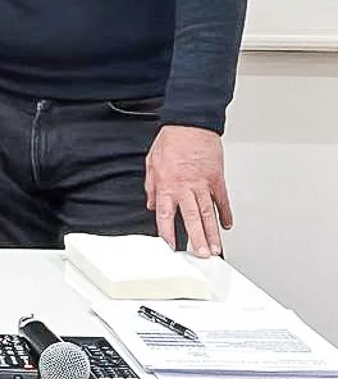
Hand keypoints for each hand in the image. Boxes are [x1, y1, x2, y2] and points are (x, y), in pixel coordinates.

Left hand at [146, 124, 232, 258]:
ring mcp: (203, 184)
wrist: (191, 123)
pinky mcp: (217, 179)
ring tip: (215, 248)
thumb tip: (152, 205)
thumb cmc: (171, 140)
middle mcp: (185, 187)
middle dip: (197, 238)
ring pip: (208, 213)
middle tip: (202, 255)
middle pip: (192, 218)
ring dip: (212, 232)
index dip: (167, 232)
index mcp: (167, 184)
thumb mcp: (151, 162)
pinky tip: (226, 226)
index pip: (165, 214)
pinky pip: (222, 200)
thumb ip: (152, 186)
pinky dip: (226, 213)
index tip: (170, 246)